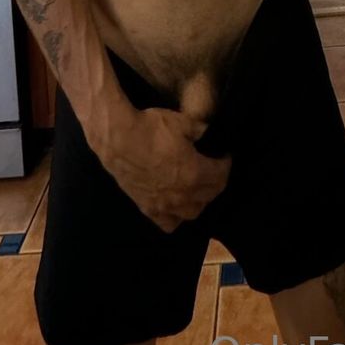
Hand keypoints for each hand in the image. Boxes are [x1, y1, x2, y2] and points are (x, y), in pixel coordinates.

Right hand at [100, 105, 230, 232]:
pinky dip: (175, 216)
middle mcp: (183, 196)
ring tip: (196, 186)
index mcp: (195, 174)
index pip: (221, 176)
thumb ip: (200, 130)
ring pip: (192, 213)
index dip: (226, 164)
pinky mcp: (147, 208)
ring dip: (199, 200)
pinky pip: (168, 222)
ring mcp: (164, 205)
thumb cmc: (151, 128)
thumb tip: (209, 133)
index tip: (224, 155)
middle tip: (212, 168)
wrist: (118, 139)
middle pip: (209, 195)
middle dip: (215, 181)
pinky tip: (174, 204)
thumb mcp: (182, 122)